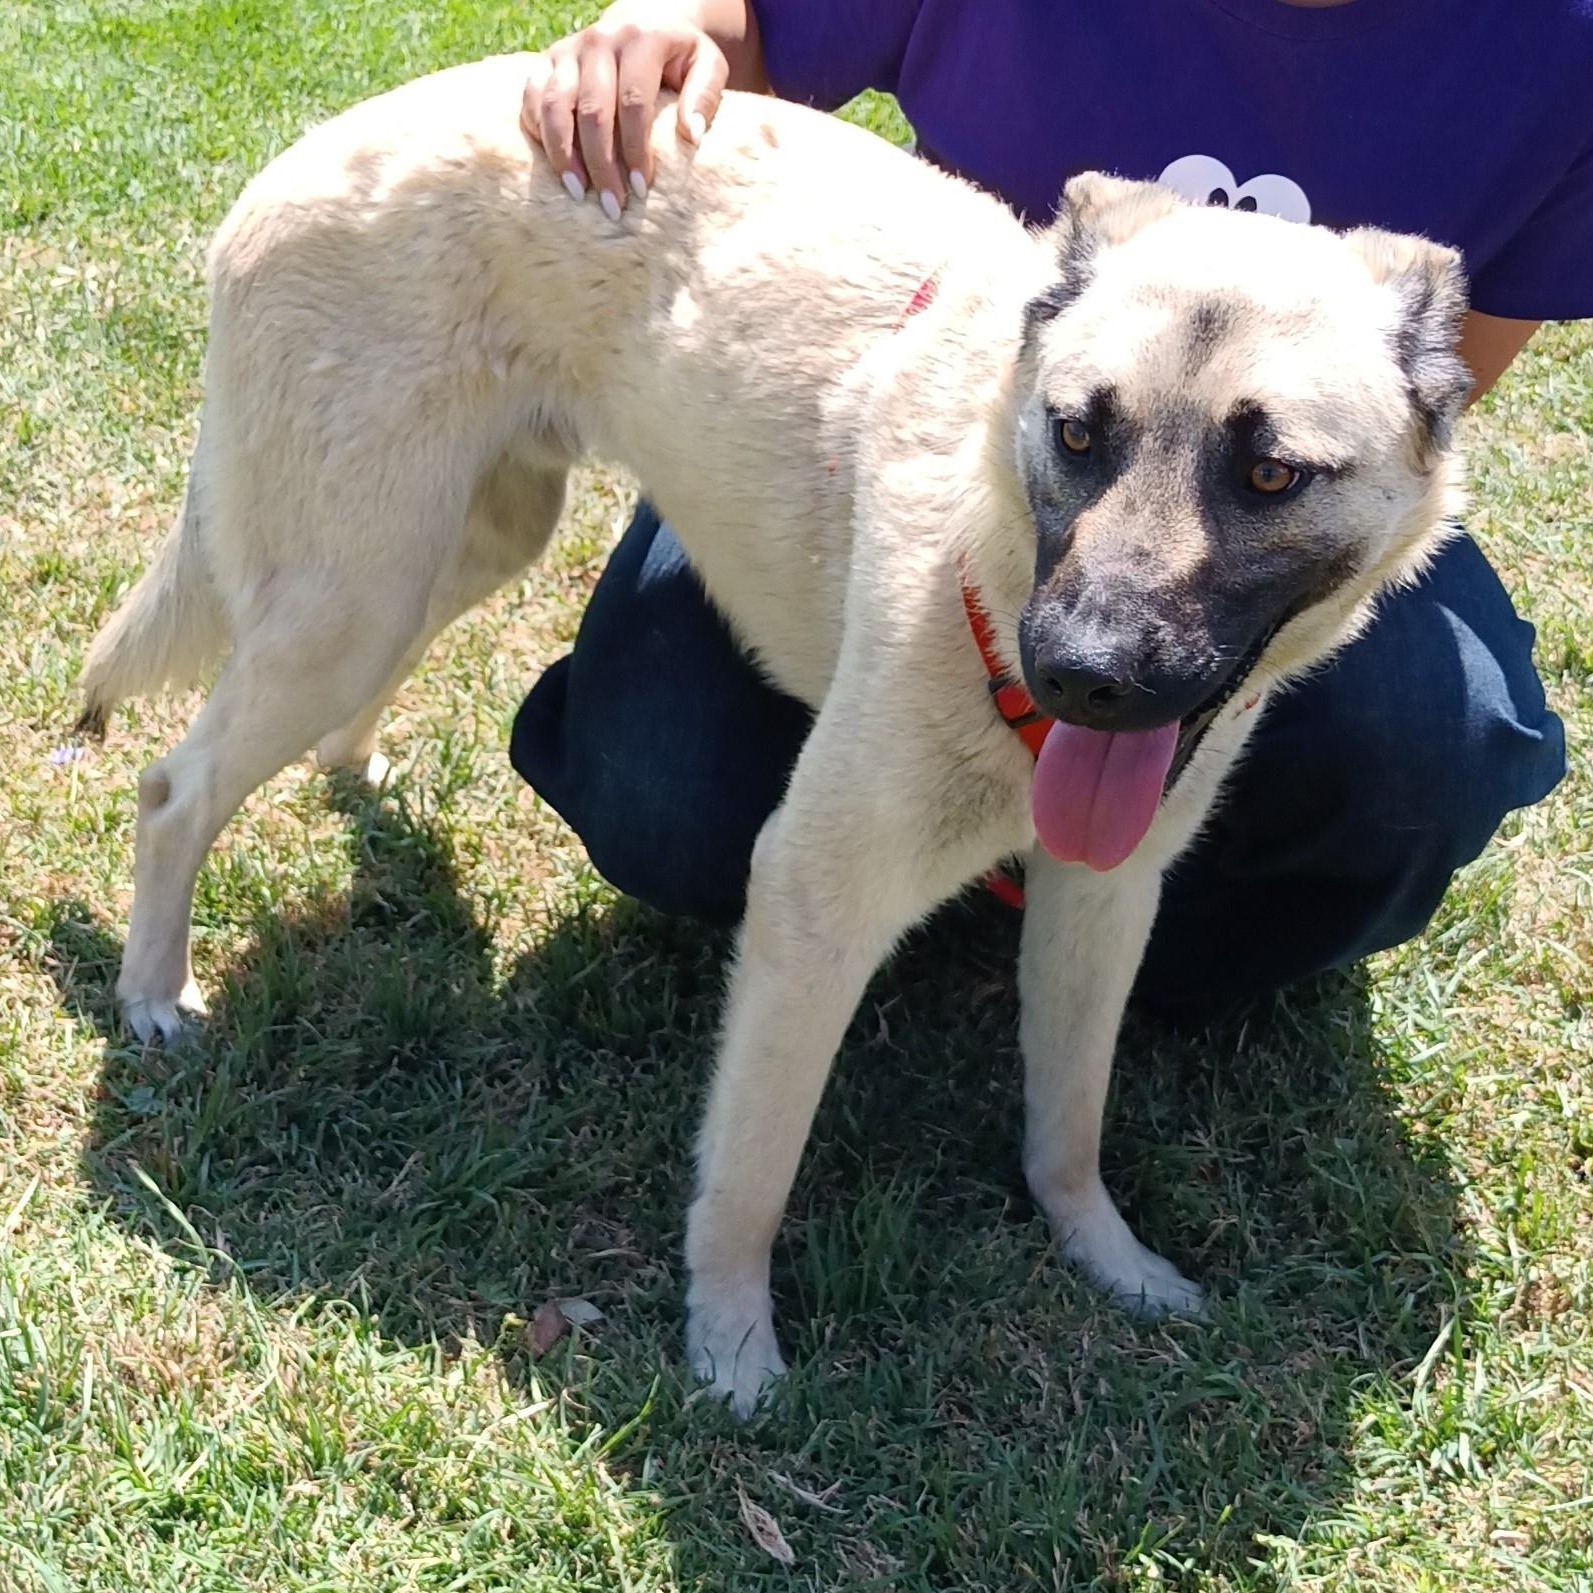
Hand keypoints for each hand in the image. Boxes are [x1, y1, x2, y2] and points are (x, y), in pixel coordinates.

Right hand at [521, 8, 730, 214]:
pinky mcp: (546, 60)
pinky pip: (531, 99)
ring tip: (578, 193)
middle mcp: (600, 40)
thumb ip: (704, 96)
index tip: (642, 189)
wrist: (644, 20)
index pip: (633, 101)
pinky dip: (538, 134)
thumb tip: (691, 135)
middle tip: (612, 206)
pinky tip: (556, 168)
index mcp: (640, 39)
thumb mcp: (707, 65)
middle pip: (592, 110)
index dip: (636, 149)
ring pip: (554, 105)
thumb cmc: (679, 57)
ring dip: (563, 155)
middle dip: (601, 164)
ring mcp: (568, 49)